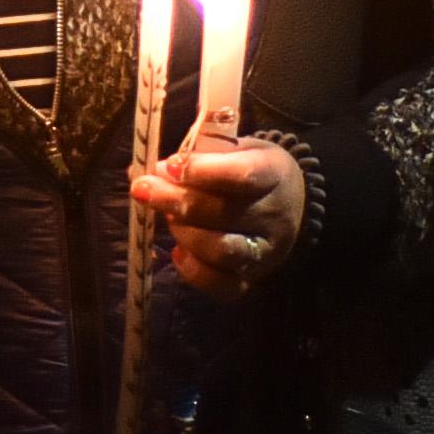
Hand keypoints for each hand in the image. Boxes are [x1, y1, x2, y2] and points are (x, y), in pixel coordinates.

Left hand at [138, 132, 308, 294]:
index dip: (203, 171)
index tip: (170, 165)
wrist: (289, 206)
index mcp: (273, 173)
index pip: (244, 175)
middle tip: (144, 188)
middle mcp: (274, 216)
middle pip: (225, 213)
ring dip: (184, 233)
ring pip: (222, 250)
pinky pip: (222, 285)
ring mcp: (265, 252)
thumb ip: (195, 152)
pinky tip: (178, 251)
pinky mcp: (251, 279)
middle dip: (176, 201)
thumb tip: (145, 166)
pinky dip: (194, 271)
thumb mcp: (232, 148)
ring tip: (167, 217)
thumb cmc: (249, 169)